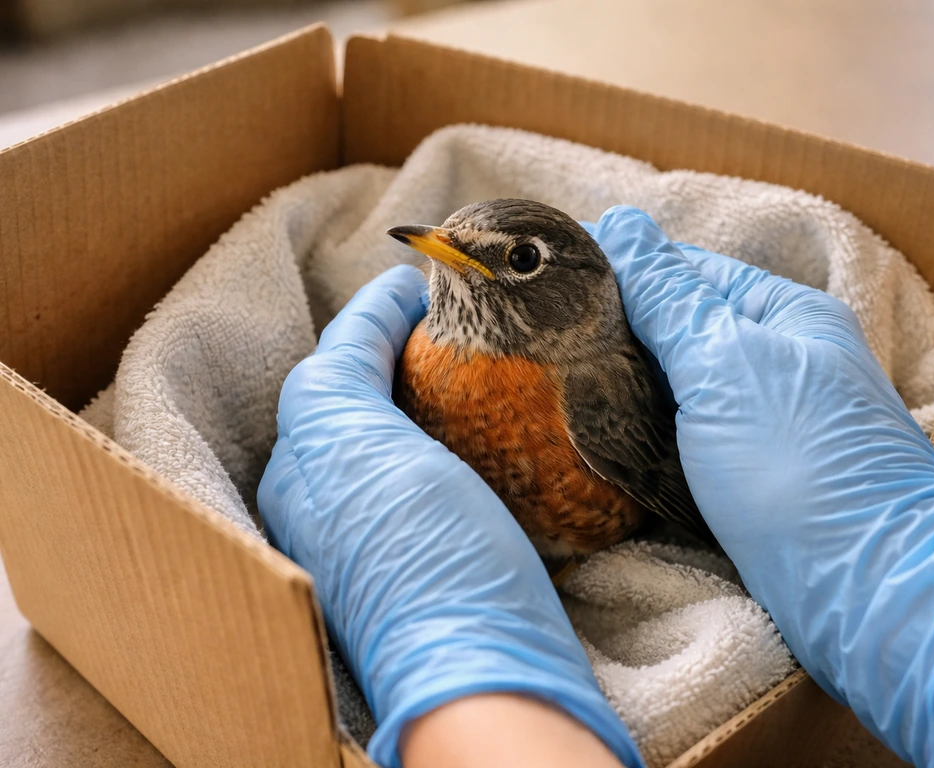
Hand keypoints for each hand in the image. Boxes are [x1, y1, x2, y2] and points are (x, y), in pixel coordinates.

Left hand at [257, 265, 641, 767]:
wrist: (485, 671)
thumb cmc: (423, 557)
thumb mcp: (359, 452)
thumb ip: (337, 386)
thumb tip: (362, 332)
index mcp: (306, 468)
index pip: (335, 364)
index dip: (376, 315)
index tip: (427, 282)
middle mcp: (330, 501)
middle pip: (358, 395)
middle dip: (398, 347)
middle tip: (459, 317)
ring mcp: (381, 532)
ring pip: (394, 432)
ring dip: (426, 386)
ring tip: (476, 358)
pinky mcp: (429, 556)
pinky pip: (431, 471)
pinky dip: (452, 432)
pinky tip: (489, 428)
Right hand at [588, 206, 933, 767]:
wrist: (864, 589)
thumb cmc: (798, 462)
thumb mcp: (725, 363)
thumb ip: (667, 298)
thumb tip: (620, 223)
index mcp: (781, 315)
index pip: (686, 271)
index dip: (619, 272)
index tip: (551, 280)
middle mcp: (774, 362)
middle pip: (678, 332)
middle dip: (614, 335)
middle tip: (537, 339)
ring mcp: (759, 423)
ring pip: (674, 390)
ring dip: (621, 388)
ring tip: (549, 382)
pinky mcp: (743, 478)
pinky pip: (681, 440)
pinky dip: (641, 437)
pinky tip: (594, 436)